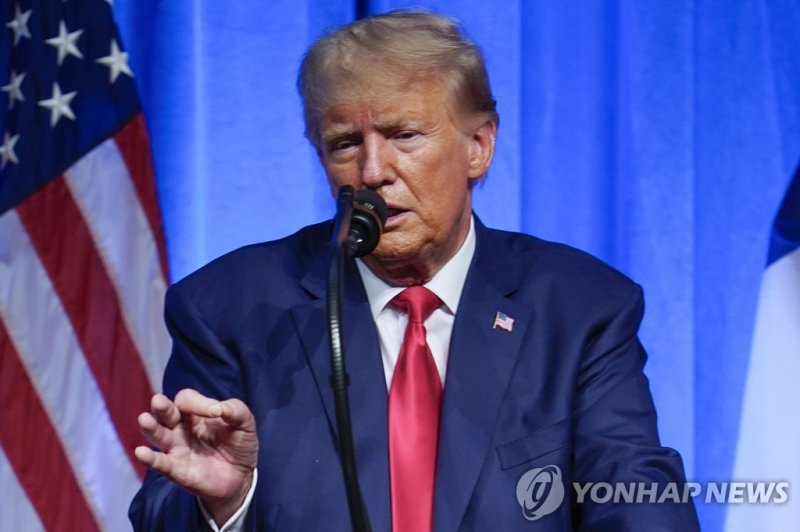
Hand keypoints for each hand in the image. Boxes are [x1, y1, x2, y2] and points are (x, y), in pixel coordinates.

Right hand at [135, 389, 258, 523]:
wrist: (241, 477)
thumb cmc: (239, 444)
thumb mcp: (245, 423)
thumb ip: (236, 410)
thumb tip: (220, 408)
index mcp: (196, 413)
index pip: (187, 400)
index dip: (198, 402)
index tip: (217, 412)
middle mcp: (181, 428)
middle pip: (166, 413)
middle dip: (161, 407)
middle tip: (158, 401)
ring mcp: (177, 449)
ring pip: (158, 435)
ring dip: (151, 428)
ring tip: (145, 419)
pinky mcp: (177, 470)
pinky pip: (160, 463)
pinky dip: (150, 459)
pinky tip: (141, 453)